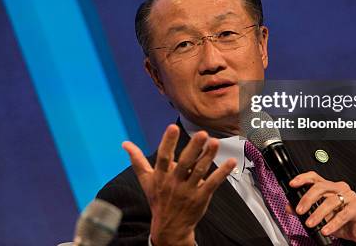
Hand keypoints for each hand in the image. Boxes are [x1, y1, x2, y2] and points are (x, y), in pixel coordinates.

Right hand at [122, 125, 235, 245]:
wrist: (169, 227)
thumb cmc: (158, 199)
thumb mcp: (146, 181)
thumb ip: (137, 160)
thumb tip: (125, 144)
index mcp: (161, 176)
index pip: (163, 157)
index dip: (168, 142)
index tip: (172, 127)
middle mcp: (174, 183)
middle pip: (185, 163)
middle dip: (193, 148)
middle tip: (202, 134)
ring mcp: (188, 191)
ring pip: (199, 171)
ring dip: (208, 157)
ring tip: (215, 142)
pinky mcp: (201, 197)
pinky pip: (212, 183)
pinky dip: (222, 173)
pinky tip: (231, 162)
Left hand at [290, 171, 355, 245]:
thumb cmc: (343, 220)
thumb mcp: (321, 215)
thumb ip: (306, 209)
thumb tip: (289, 207)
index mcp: (329, 186)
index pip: (314, 177)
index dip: (302, 178)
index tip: (292, 184)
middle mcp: (339, 188)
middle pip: (320, 187)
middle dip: (307, 198)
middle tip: (300, 210)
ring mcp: (349, 196)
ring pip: (330, 201)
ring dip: (318, 214)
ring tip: (310, 223)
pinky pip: (343, 214)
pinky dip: (332, 223)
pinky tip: (326, 230)